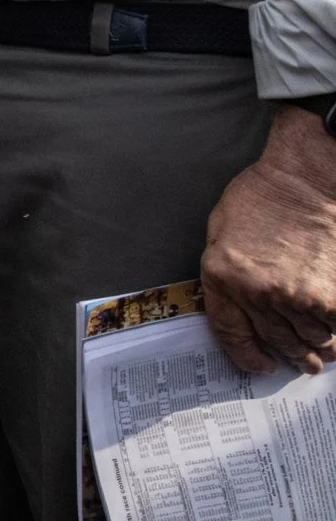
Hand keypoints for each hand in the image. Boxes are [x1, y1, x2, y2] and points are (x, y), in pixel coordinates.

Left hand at [202, 107, 335, 372]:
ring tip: (322, 351)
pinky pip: (333, 328)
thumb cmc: (259, 199)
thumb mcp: (220, 233)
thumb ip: (225, 275)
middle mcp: (257, 294)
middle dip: (289, 355)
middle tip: (301, 363)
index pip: (230, 333)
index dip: (246, 355)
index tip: (260, 364)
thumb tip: (238, 310)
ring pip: (310, 340)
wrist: (303, 181)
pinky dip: (335, 333)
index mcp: (222, 278)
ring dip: (317, 347)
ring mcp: (296, 296)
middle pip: (275, 341)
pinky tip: (334, 332)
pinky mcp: (329, 296)